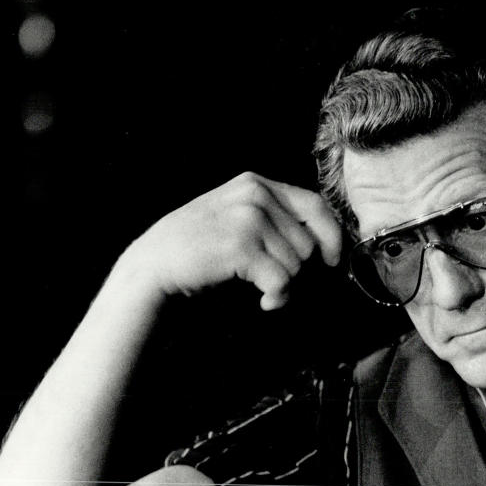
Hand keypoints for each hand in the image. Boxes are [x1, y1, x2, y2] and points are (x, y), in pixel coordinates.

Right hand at [122, 172, 342, 309]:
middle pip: (308, 241)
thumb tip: (325, 244)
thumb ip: (273, 219)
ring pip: (298, 263)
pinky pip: (283, 280)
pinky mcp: (243, 245)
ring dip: (286, 287)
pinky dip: (278, 297)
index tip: (332, 261)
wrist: (153, 267)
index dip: (332, 236)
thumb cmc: (198, 251)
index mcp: (256, 184)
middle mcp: (255, 193)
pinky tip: (262, 302)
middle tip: (277, 286)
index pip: (315, 204)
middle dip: (299, 272)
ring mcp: (249, 217)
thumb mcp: (236, 217)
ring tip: (263, 293)